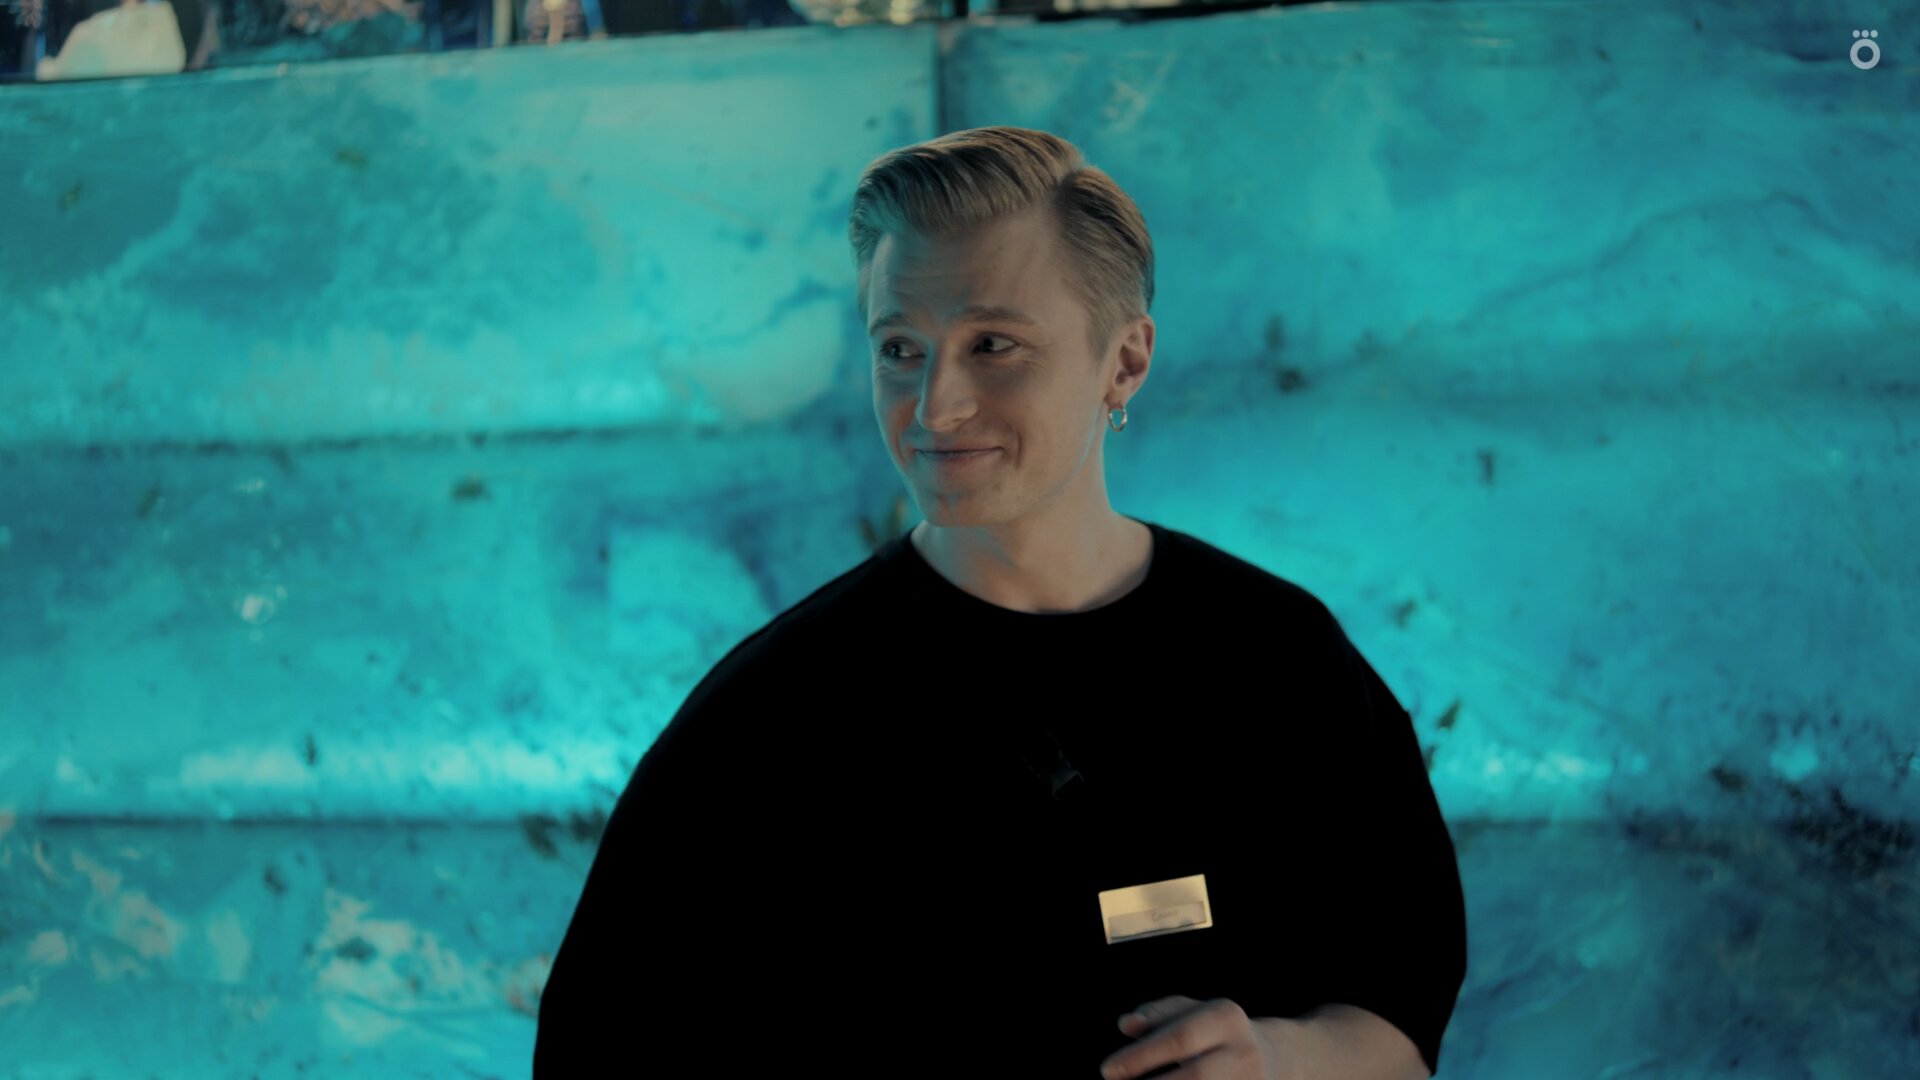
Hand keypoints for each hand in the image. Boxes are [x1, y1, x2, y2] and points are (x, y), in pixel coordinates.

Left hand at [1099, 996, 1288, 1079]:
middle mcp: (1244, 1050)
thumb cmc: (1218, 1032)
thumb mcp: (1193, 1013)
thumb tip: (1127, 1024)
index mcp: (1225, 1017)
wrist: (1276, 1057)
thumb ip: (1158, 1015)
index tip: (1107, 1070)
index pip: (1178, 1038)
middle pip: (1197, 1075)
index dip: (1140, 1056)